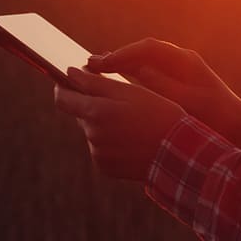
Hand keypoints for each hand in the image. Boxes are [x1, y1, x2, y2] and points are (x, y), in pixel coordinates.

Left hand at [53, 66, 184, 181]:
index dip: (63, 86)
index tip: (69, 80)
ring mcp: (98, 154)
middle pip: (80, 114)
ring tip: (131, 122)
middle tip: (119, 101)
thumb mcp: (129, 91)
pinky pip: (100, 148)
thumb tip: (70, 72)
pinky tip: (131, 138)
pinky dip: (110, 141)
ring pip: (91, 131)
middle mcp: (92, 135)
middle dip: (92, 104)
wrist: (178, 153)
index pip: (62, 98)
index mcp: (96, 113)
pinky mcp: (105, 167)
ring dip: (103, 123)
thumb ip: (94, 82)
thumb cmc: (157, 114)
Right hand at [87, 39, 240, 150]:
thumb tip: (137, 71)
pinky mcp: (175, 87)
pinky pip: (146, 77)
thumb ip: (163, 86)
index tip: (101, 64)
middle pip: (142, 54)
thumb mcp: (188, 103)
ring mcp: (177, 74)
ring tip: (94, 73)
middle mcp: (180, 63)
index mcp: (185, 61)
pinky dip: (128, 79)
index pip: (147, 49)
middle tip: (89, 65)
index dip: (122, 54)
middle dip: (116, 59)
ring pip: (142, 64)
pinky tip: (113, 87)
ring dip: (120, 68)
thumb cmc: (217, 119)